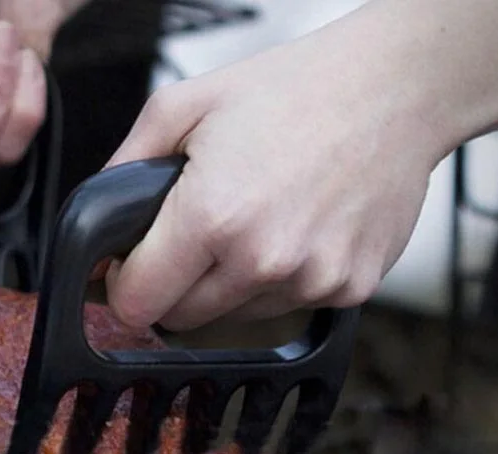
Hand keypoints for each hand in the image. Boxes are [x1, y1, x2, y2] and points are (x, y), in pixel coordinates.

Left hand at [100, 17, 444, 330]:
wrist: (396, 89)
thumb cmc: (297, 90)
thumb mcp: (184, 106)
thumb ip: (124, 167)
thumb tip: (100, 220)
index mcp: (212, 217)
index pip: (138, 303)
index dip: (125, 288)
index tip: (131, 272)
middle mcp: (262, 261)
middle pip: (182, 320)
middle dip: (172, 289)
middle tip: (191, 242)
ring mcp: (309, 281)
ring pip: (235, 317)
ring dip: (228, 286)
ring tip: (253, 224)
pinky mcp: (347, 291)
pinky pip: (288, 307)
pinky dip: (279, 282)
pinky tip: (294, 231)